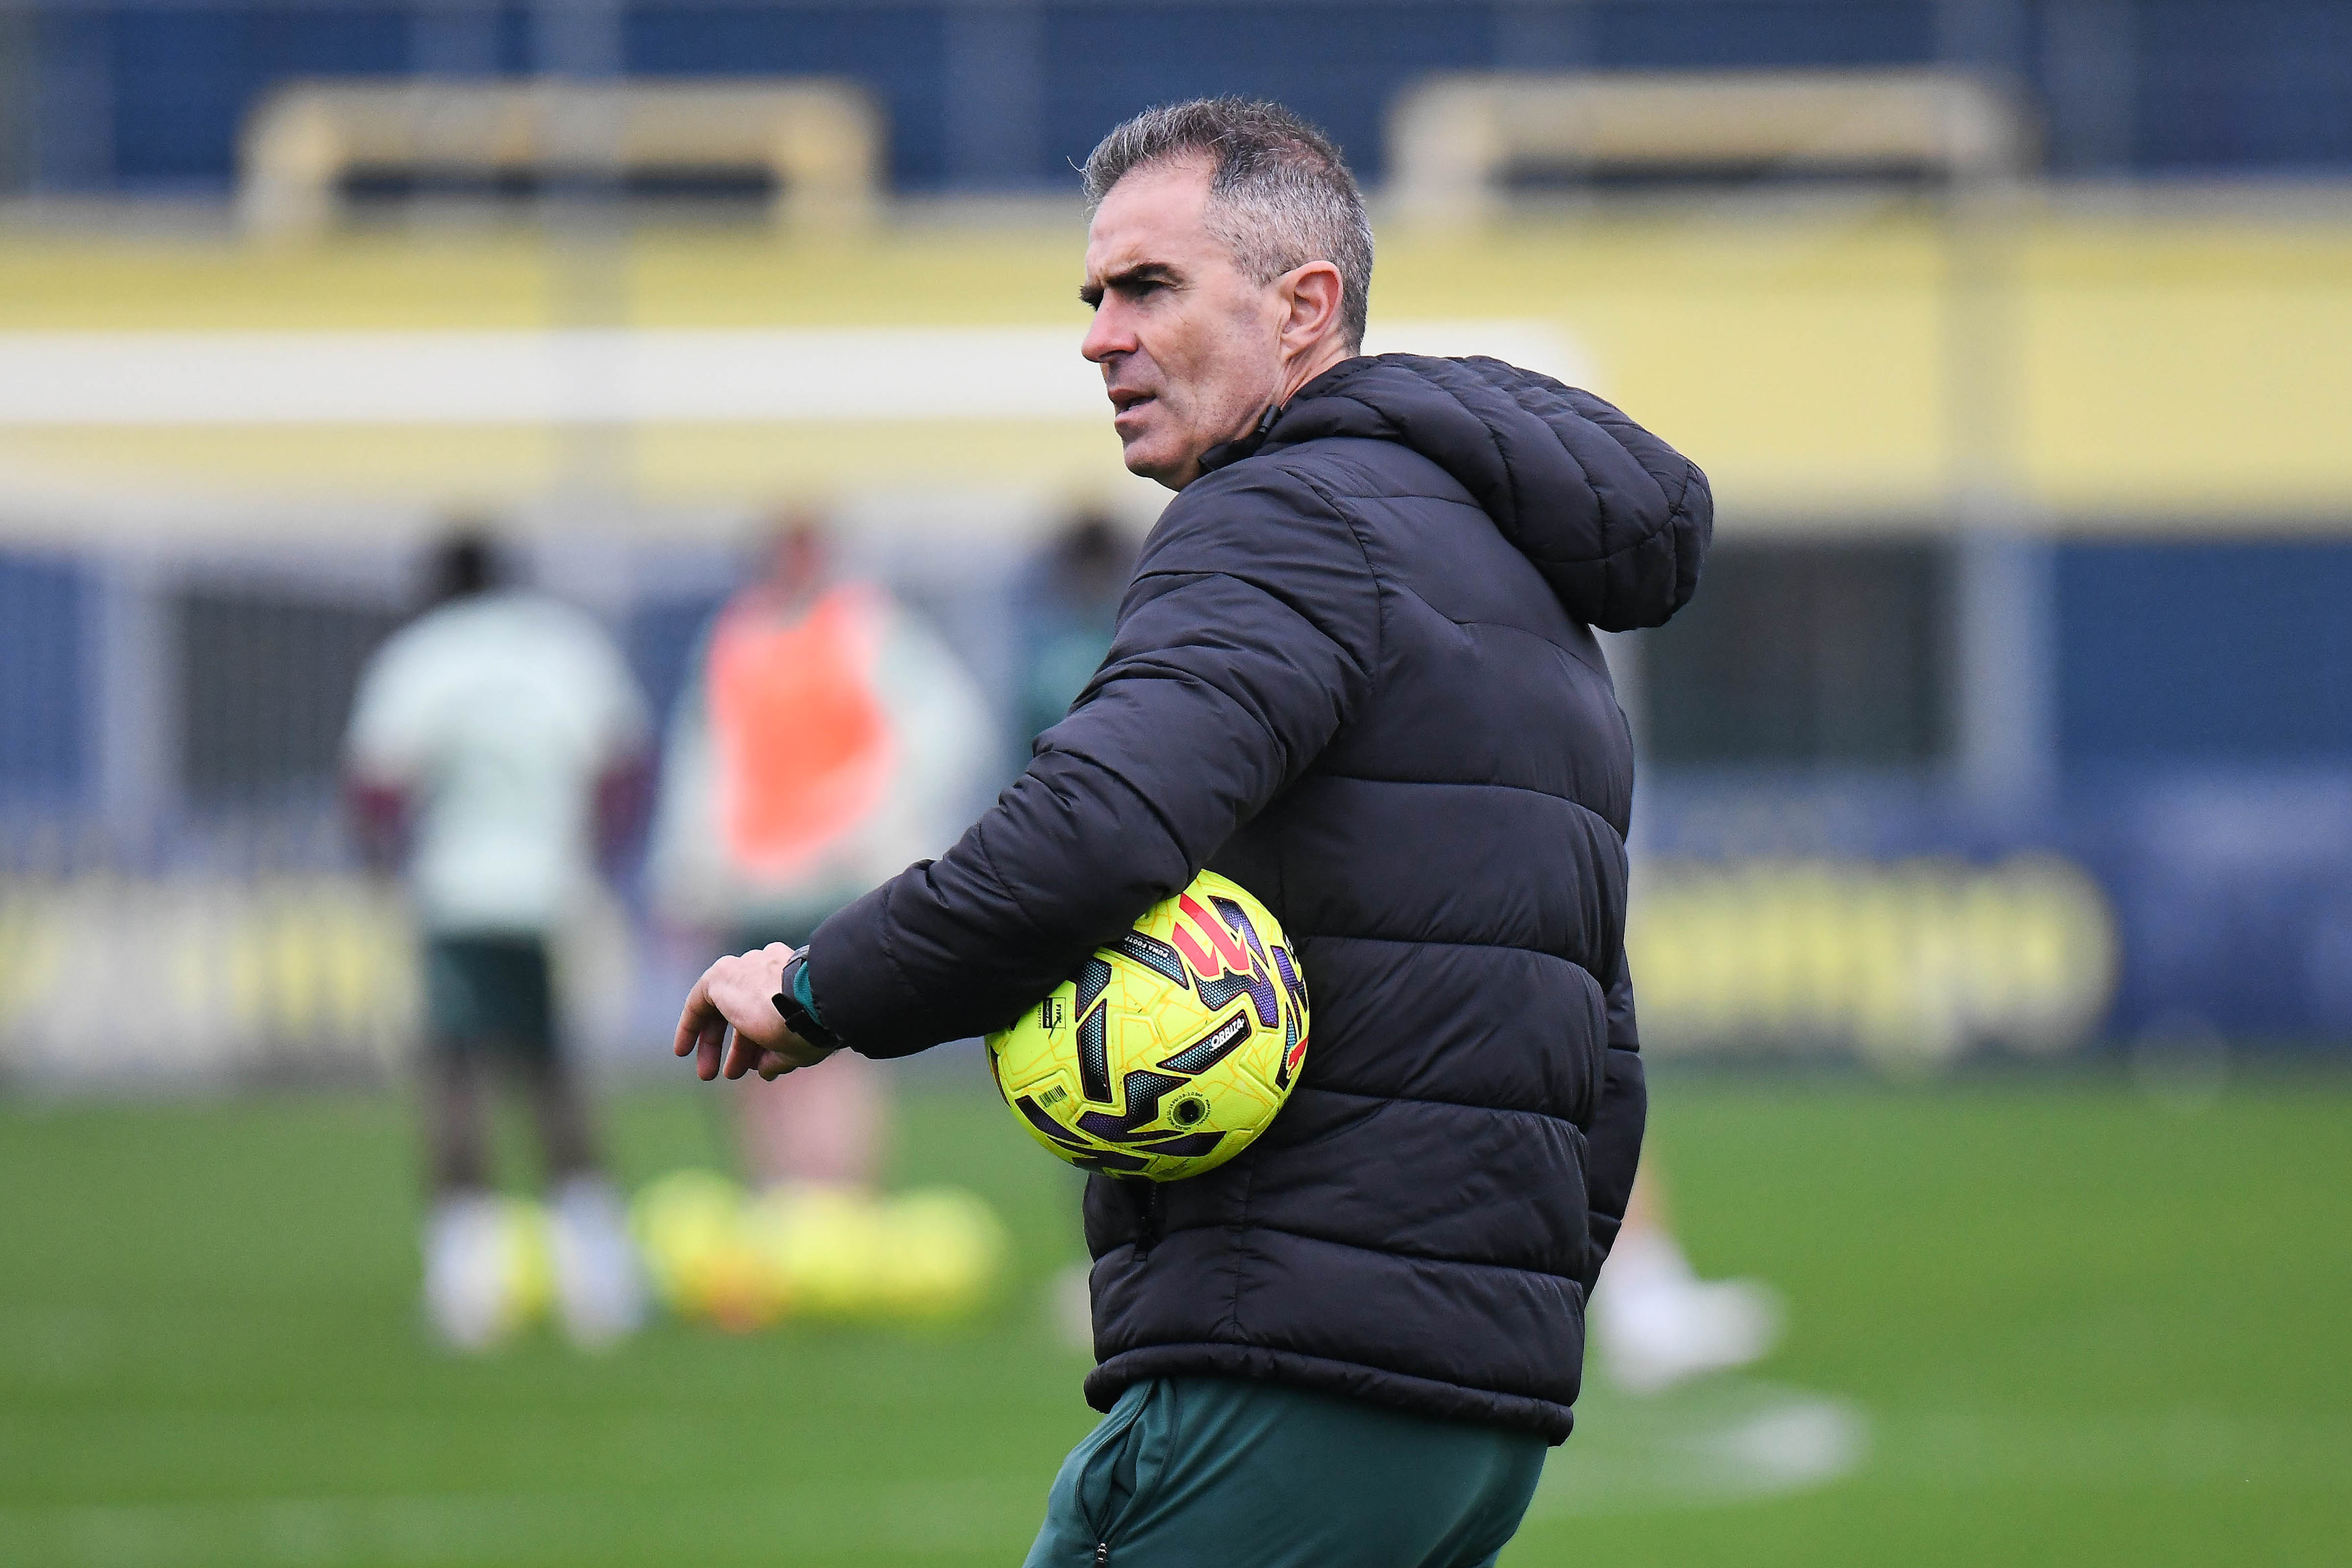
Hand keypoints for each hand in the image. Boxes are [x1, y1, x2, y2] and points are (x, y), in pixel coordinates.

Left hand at [673, 943, 832, 1081]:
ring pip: (723, 1008)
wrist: (806, 1001)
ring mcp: (743, 969)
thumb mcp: (795, 1046)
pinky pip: (700, 1002)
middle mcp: (765, 969)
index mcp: (790, 979)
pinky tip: (683, 1050)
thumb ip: (777, 1056)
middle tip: (734, 1073)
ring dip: (715, 1042)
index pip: (768, 1012)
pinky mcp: (721, 976)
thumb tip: (766, 1070)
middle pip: (744, 1010)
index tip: (754, 1064)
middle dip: (739, 1046)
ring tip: (709, 1075)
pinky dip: (691, 1026)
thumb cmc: (811, 1025)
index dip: (758, 1043)